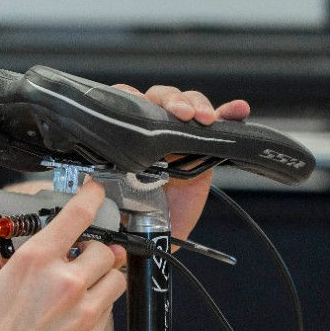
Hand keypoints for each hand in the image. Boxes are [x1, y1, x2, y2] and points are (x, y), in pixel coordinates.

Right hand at [0, 181, 126, 330]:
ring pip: (115, 280)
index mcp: (34, 260)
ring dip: (105, 282)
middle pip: (104, 251)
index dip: (92, 199)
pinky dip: (98, 314)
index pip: (76, 216)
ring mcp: (82, 309)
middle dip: (98, 257)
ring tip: (86, 295)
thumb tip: (26, 245)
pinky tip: (75, 326)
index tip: (98, 193)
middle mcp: (63, 279)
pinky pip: (109, 314)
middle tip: (86, 267)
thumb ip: (22, 261)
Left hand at [111, 83, 251, 240]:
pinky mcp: (206, 143)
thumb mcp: (116, 204)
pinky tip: (238, 110)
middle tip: (181, 114)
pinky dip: (230, 113)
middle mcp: (154, 127)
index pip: (124, 103)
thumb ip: (104, 193)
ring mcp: (180, 133)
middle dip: (172, 101)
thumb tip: (91, 190)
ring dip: (197, 105)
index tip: (138, 104)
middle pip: (161, 98)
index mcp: (127, 135)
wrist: (159, 232)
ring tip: (205, 118)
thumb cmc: (133, 214)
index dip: (131, 98)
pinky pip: (221, 122)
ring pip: (188, 103)